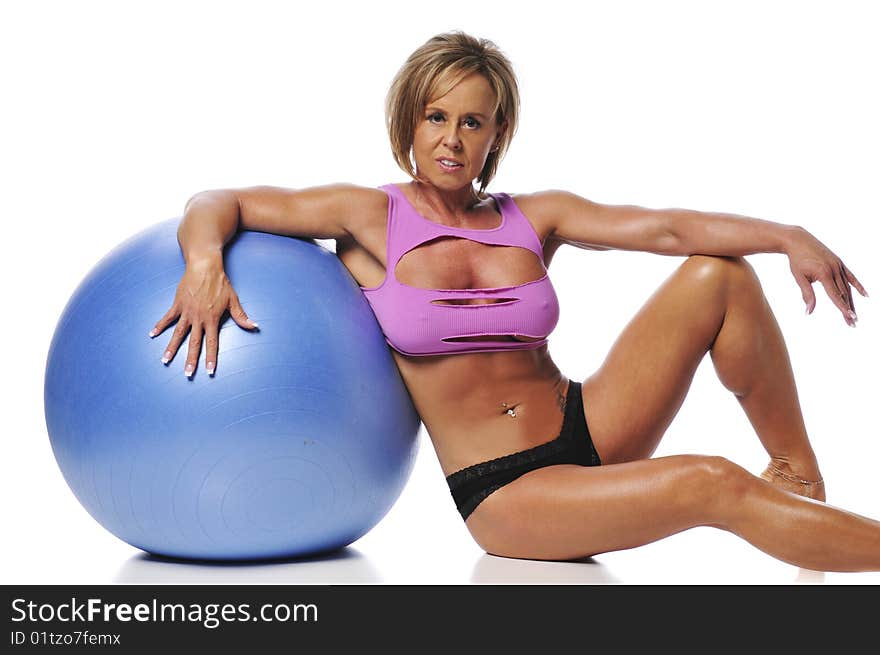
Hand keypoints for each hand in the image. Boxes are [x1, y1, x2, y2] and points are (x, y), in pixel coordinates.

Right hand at [148, 259, 257, 376]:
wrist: (205, 267)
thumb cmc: (220, 283)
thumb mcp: (233, 300)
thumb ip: (241, 316)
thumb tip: (255, 326)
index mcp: (212, 319)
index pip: (212, 343)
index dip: (210, 358)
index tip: (209, 371)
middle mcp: (198, 318)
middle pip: (194, 343)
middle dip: (191, 360)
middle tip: (187, 374)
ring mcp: (186, 312)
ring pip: (178, 333)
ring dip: (172, 347)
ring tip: (165, 360)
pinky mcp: (178, 304)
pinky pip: (167, 317)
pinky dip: (160, 325)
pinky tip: (152, 334)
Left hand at [786, 228, 867, 325]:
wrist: (798, 240)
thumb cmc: (796, 260)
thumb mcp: (799, 277)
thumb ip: (807, 294)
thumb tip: (809, 312)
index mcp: (824, 273)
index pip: (835, 295)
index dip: (842, 308)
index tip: (849, 318)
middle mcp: (834, 269)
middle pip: (843, 294)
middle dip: (848, 309)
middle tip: (853, 323)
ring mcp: (838, 265)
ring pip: (847, 287)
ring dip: (851, 302)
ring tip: (854, 314)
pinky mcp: (839, 262)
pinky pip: (850, 276)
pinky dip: (857, 286)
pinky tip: (865, 295)